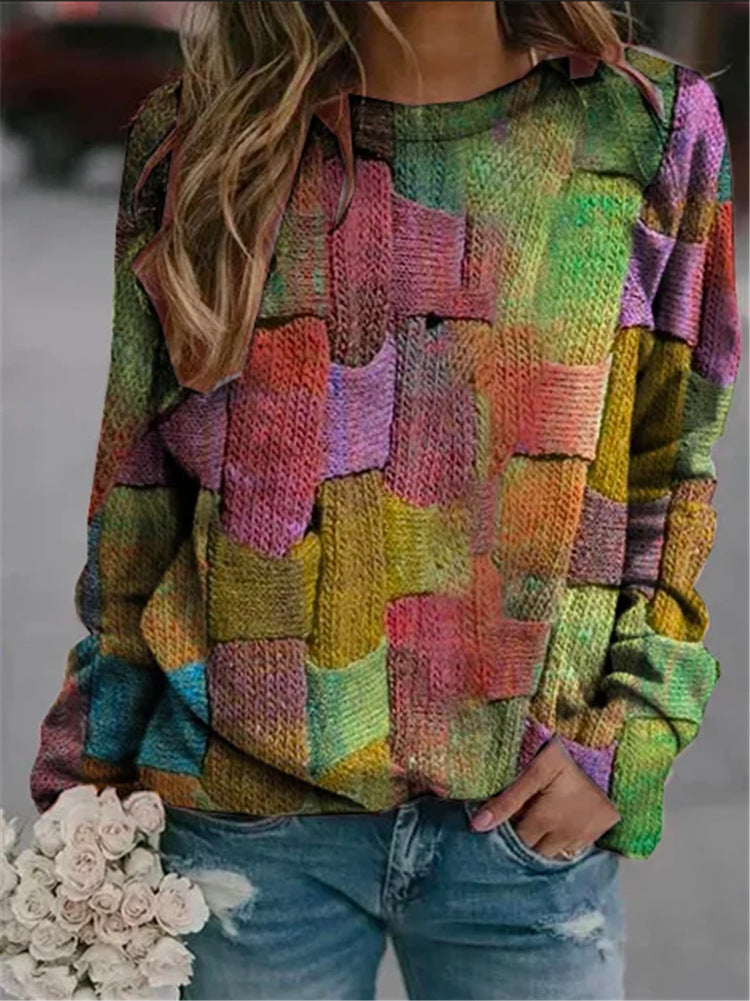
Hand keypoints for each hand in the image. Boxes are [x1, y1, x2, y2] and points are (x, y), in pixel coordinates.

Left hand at [469, 735, 620, 857]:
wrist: (600, 745)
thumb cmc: (562, 755)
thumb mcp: (533, 771)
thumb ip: (507, 800)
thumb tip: (477, 826)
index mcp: (547, 820)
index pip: (518, 843)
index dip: (507, 835)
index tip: (500, 824)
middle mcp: (568, 834)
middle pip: (536, 852)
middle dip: (525, 840)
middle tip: (520, 819)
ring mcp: (587, 834)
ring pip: (556, 853)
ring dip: (544, 842)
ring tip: (538, 819)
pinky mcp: (602, 829)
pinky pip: (575, 846)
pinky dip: (563, 839)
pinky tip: (558, 822)